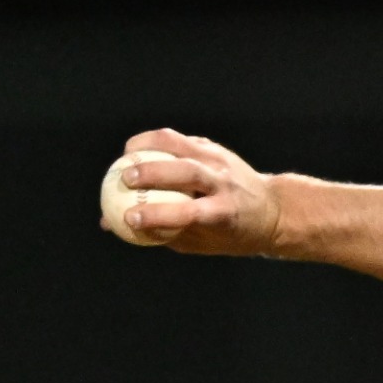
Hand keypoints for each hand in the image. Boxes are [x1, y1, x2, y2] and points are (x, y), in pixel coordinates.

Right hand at [105, 128, 281, 254]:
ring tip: (125, 157)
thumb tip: (111, 224)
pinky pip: (181, 140)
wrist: (272, 209)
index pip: (189, 213)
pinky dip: (157, 142)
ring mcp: (221, 162)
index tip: (130, 218)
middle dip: (154, 173)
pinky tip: (137, 150)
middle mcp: (224, 184)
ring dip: (151, 147)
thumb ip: (159, 233)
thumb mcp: (200, 243)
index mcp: (224, 213)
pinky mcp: (215, 148)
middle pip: (188, 172)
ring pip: (183, 145)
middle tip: (124, 179)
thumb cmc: (229, 232)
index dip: (158, 215)